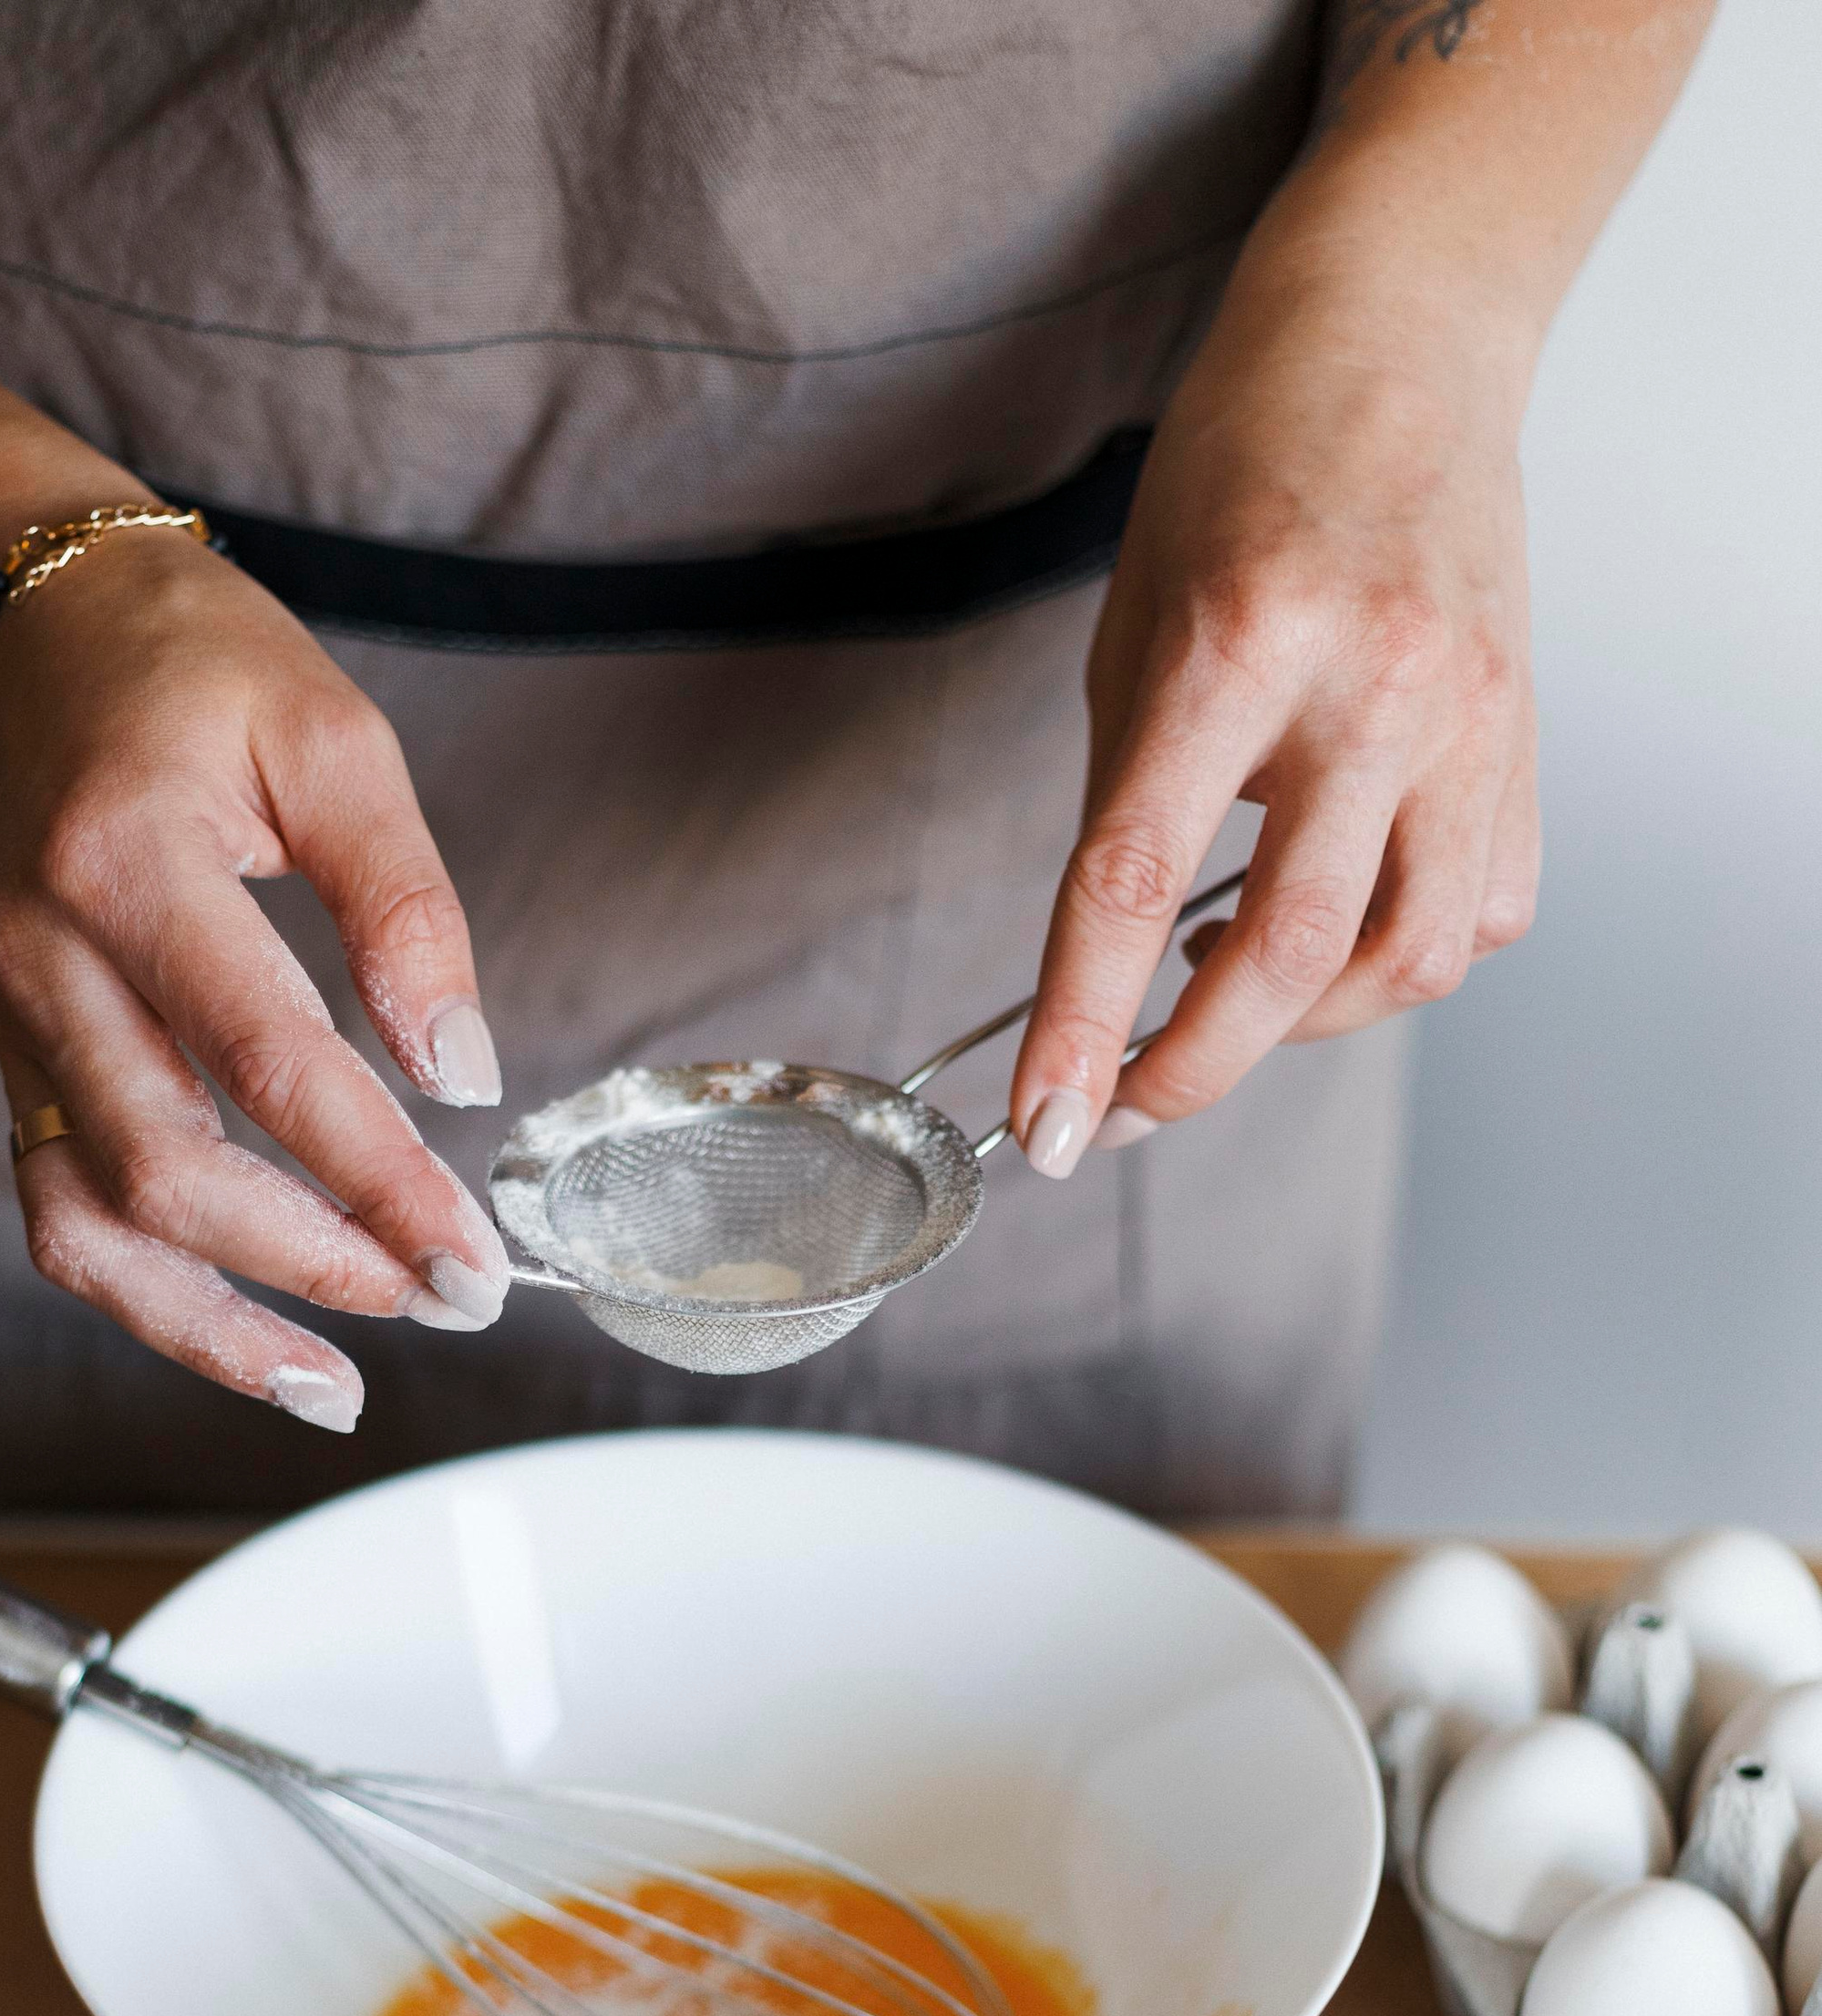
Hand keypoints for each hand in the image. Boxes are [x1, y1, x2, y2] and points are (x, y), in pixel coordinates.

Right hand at [0, 531, 510, 1430]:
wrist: (34, 634)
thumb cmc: (197, 673)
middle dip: (316, 1263)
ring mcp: (15, 1024)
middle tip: (449, 1302)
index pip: (267, 1062)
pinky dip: (155, 1296)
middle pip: (165, 1170)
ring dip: (211, 1327)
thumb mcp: (334, 741)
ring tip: (334, 1387)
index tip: (470, 1256)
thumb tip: (462, 1076)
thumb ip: (406, 906)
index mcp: (128, 865)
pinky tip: (257, 1334)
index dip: (377, 1179)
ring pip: (86, 1227)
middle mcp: (47, 962)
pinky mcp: (18, 1064)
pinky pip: (64, 1215)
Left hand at [1010, 284, 1540, 1174]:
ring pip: (1404, 961)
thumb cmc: (1243, 469)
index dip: (1082, 1027)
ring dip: (1303, 1023)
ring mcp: (1468, 716)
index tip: (1043, 1126)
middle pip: (1289, 954)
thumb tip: (1111, 967)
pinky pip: (1474, 914)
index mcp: (1239, 642)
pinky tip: (1336, 925)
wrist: (1398, 339)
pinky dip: (1396, 961)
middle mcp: (1372, 685)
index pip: (1134, 882)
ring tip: (1229, 988)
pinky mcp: (1523, 738)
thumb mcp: (1136, 620)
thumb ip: (1131, 795)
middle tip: (1116, 1109)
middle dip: (1189, 1071)